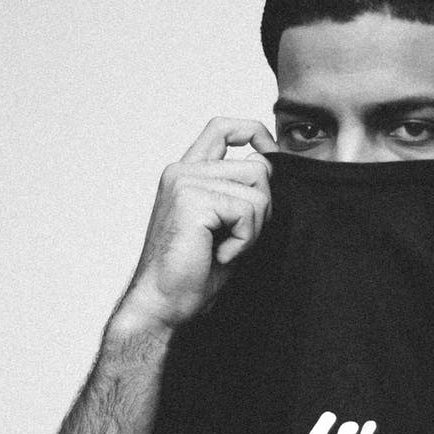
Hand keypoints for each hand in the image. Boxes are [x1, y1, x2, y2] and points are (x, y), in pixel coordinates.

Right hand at [118, 117, 277, 332]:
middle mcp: (182, 171)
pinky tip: (219, 255)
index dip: (255, 133)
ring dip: (253, 227)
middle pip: (257, 167)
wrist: (162, 305)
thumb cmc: (192, 273)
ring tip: (224, 248)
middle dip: (263, 207)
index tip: (270, 155)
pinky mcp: (191, 200)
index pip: (223, 128)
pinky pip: (247, 211)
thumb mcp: (224, 224)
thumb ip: (239, 192)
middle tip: (237, 237)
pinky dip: (244, 240)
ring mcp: (185, 182)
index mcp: (187, 173)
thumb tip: (268, 165)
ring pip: (258, 190)